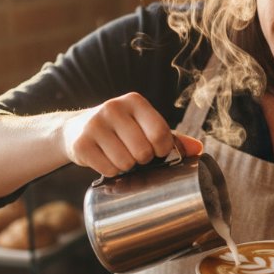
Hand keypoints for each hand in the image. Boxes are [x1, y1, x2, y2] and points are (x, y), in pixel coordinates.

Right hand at [61, 92, 202, 176]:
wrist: (76, 129)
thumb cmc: (119, 130)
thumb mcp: (143, 126)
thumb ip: (170, 136)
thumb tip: (198, 149)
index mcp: (134, 101)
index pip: (160, 132)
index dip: (163, 150)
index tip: (158, 152)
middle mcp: (113, 108)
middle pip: (143, 151)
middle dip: (143, 160)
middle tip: (135, 154)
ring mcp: (95, 125)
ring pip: (125, 163)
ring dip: (126, 167)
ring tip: (119, 156)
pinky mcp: (81, 144)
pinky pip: (108, 170)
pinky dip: (111, 172)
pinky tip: (105, 160)